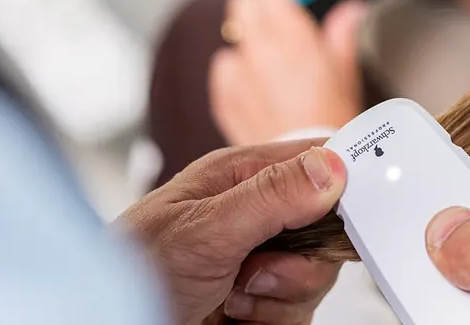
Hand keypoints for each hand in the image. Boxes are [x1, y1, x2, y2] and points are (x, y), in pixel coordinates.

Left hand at [117, 141, 346, 324]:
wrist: (112, 323)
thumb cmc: (132, 270)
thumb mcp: (206, 227)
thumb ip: (271, 195)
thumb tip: (331, 167)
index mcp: (242, 176)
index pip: (317, 161)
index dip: (344, 182)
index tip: (357, 209)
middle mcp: (255, 214)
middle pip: (326, 227)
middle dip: (302, 259)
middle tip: (261, 268)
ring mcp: (260, 259)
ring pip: (316, 274)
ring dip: (281, 295)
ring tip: (234, 295)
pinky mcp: (261, 300)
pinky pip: (300, 310)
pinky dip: (272, 318)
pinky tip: (235, 315)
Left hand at [206, 0, 365, 144]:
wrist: (309, 171)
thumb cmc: (334, 121)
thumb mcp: (347, 73)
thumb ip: (341, 34)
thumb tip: (350, 9)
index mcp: (291, 30)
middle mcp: (258, 44)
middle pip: (244, 2)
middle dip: (261, 9)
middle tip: (288, 38)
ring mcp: (238, 70)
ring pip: (236, 35)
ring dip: (252, 43)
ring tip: (280, 75)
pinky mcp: (224, 94)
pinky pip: (226, 69)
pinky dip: (240, 73)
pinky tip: (263, 95)